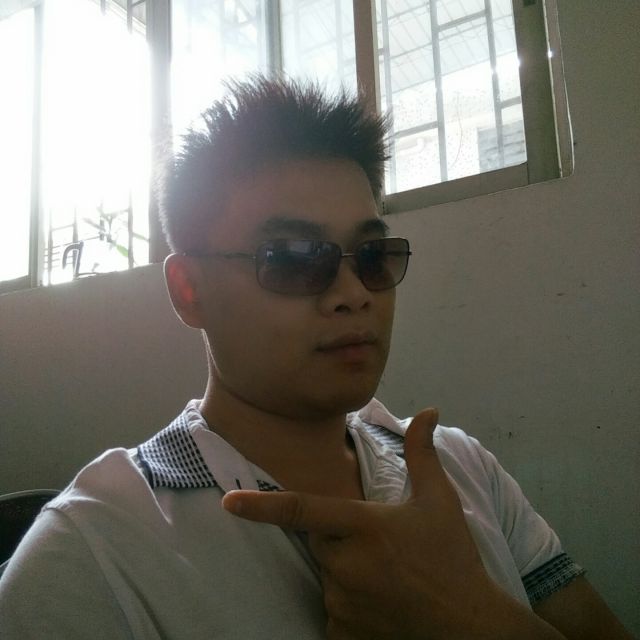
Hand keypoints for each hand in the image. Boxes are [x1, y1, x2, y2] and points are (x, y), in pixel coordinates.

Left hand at [222, 409, 558, 639]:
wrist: (471, 627)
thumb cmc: (452, 558)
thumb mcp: (439, 501)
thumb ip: (422, 453)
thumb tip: (427, 410)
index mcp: (362, 527)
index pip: (302, 510)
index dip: (262, 505)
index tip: (229, 502)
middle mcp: (346, 565)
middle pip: (321, 542)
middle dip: (340, 539)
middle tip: (380, 549)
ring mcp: (342, 603)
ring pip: (329, 576)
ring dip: (348, 572)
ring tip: (389, 579)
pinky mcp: (343, 633)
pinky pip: (334, 611)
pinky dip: (351, 605)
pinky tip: (384, 604)